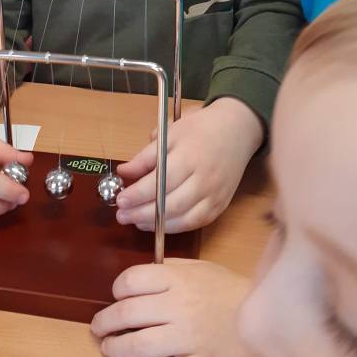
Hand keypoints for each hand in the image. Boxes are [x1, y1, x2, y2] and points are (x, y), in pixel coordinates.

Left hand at [91, 259, 256, 356]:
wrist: (270, 317)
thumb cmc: (230, 291)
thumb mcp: (201, 269)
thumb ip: (170, 270)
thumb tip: (140, 279)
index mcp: (178, 279)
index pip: (131, 281)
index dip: (117, 290)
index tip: (117, 297)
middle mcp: (179, 306)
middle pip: (128, 313)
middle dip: (105, 321)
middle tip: (99, 327)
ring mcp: (190, 338)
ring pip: (139, 346)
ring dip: (116, 349)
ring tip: (110, 349)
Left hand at [115, 98, 262, 231]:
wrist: (236, 130)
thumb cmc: (199, 129)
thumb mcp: (169, 134)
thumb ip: (146, 156)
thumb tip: (123, 172)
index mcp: (189, 157)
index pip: (161, 182)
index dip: (138, 194)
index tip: (120, 199)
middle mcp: (204, 180)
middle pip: (171, 204)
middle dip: (142, 213)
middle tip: (121, 215)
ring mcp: (214, 195)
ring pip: (183, 218)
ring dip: (156, 224)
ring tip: (134, 221)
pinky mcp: (220, 205)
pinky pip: (196, 223)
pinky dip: (174, 227)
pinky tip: (156, 224)